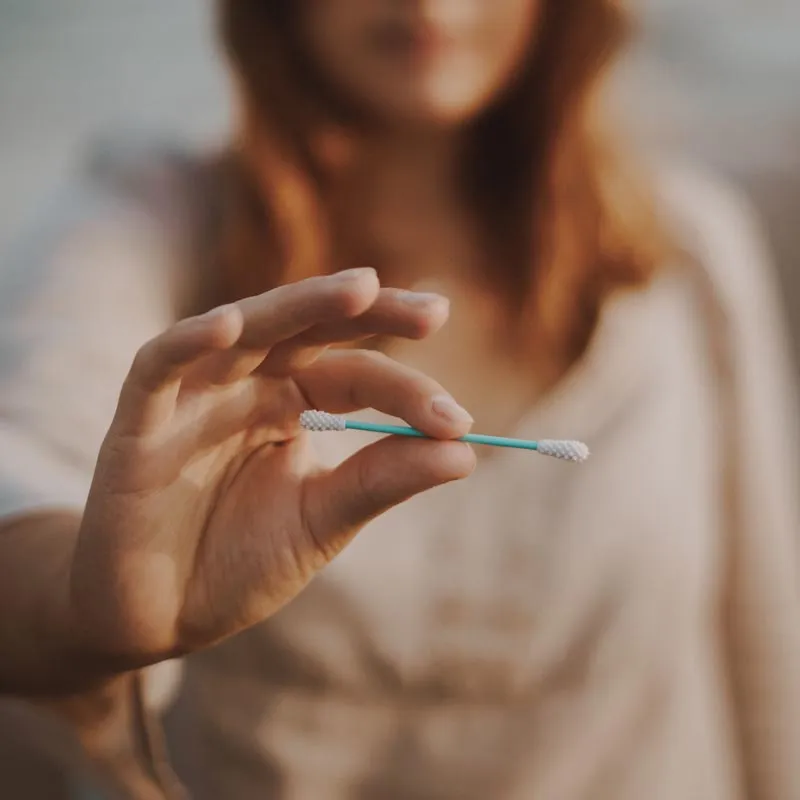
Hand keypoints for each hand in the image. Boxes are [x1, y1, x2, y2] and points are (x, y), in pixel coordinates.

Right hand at [69, 269, 474, 666]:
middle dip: (369, 312)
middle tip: (434, 312)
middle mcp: (247, 385)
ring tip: (362, 289)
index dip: (408, 392)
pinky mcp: (138, 421)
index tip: (458, 421)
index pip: (356, 376)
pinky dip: (190, 343)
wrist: (161, 618)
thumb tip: (466, 453)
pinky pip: (160, 366)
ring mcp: (194, 395)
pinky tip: (230, 326)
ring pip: (246, 329)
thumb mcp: (324, 520)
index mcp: (292, 404)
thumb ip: (381, 481)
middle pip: (310, 329)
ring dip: (300, 306)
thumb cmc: (240, 563)